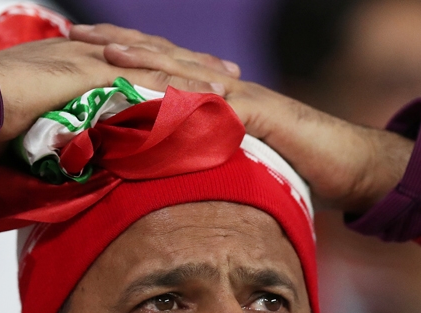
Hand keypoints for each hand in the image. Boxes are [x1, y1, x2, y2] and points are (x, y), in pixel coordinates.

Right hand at [0, 37, 233, 140]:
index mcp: (74, 63)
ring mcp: (89, 59)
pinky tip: (203, 96)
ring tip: (230, 86)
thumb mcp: (30, 129)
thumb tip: (69, 161)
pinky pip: (143, 79)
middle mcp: (87, 54)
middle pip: (152, 56)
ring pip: (155, 63)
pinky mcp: (89, 72)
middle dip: (192, 66)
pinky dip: (176, 88)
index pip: (130, 64)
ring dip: (193, 75)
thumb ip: (55, 137)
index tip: (194, 82)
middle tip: (230, 75)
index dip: (165, 72)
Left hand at [70, 24, 413, 212]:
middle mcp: (222, 87)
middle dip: (117, 44)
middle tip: (74, 32)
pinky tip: (158, 91)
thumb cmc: (292, 166)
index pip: (158, 68)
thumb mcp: (234, 161)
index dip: (120, 57)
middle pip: (162, 57)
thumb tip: (164, 172)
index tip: (77, 49)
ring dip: (143, 59)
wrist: (347, 165)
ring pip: (184, 71)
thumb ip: (201, 158)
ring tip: (103, 50)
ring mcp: (240, 96)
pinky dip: (186, 96)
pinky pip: (217, 103)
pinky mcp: (259, 114)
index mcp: (211, 96)